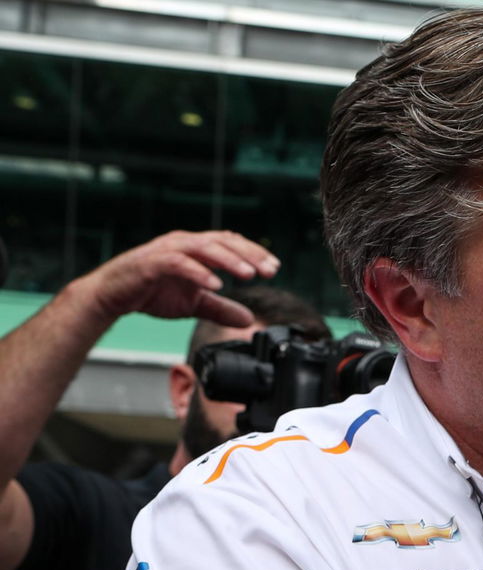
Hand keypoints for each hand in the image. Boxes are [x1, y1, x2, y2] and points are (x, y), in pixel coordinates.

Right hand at [77, 229, 279, 327]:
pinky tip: (215, 285)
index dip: (254, 253)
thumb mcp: (194, 304)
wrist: (110, 297)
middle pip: (223, 241)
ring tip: (249, 274)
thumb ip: (220, 309)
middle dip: (249, 255)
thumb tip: (249, 319)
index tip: (275, 269)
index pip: (231, 243)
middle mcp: (183, 243)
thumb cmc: (150, 293)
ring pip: (204, 247)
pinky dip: (198, 273)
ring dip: (229, 260)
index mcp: (195, 249)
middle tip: (270, 270)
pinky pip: (179, 263)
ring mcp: (166, 251)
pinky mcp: (151, 262)